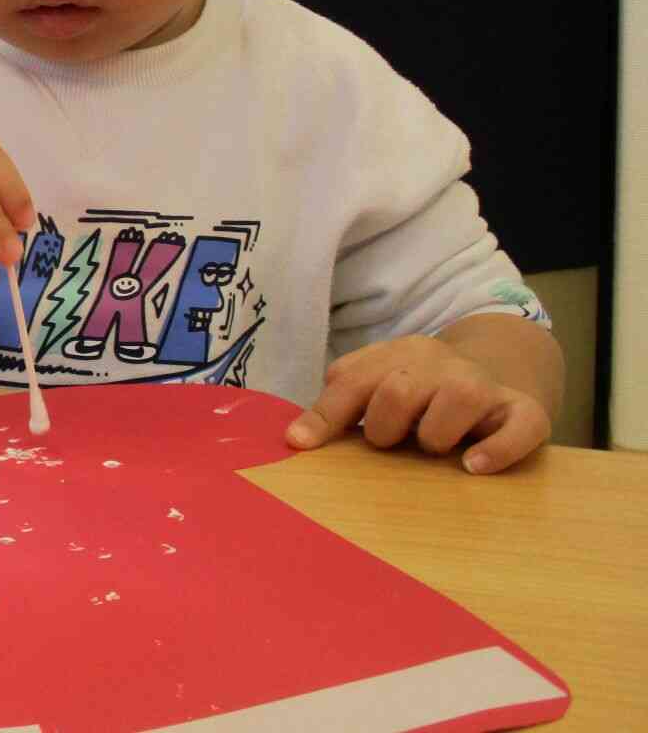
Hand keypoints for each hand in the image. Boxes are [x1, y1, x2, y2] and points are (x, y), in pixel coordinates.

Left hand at [286, 334, 552, 473]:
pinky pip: (519, 428)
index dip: (325, 414)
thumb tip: (295, 440)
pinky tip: (472, 467)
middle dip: (384, 428)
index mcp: (398, 354)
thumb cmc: (422, 395)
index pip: (351, 379)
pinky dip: (495, 450)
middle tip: (392, 442)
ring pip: (458, 399)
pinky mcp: (526, 412)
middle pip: (398, 391)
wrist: (499, 373)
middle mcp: (441, 363)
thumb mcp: (377, 388)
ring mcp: (485, 385)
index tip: (300, 445)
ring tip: (434, 447)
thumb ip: (338, 406)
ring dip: (436, 436)